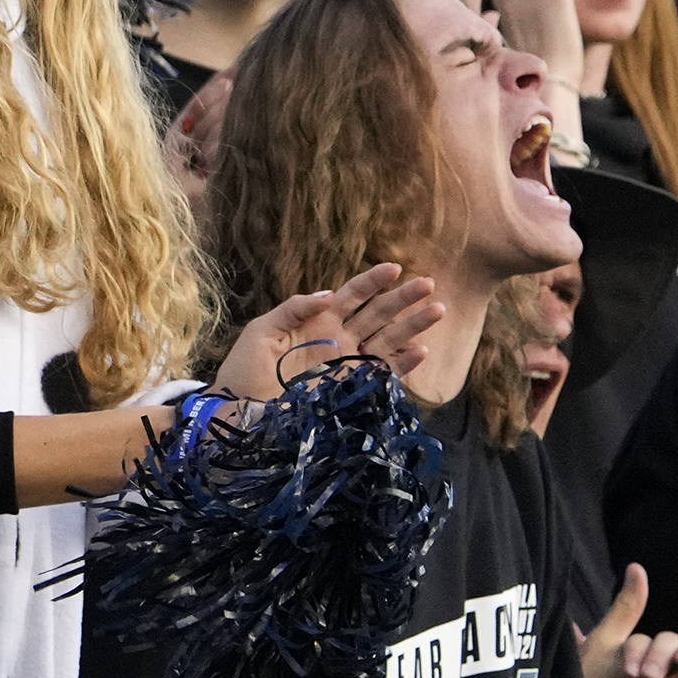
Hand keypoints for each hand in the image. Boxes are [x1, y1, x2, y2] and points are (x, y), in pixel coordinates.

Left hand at [212, 262, 444, 399]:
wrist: (241, 409)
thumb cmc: (246, 368)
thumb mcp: (263, 330)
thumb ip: (294, 308)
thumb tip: (329, 293)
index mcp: (319, 320)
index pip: (353, 295)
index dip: (373, 280)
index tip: (395, 267)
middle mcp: (339, 338)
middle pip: (378, 314)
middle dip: (403, 298)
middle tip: (429, 283)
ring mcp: (349, 363)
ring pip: (388, 339)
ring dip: (413, 325)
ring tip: (437, 310)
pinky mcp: (353, 388)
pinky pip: (384, 374)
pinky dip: (403, 363)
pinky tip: (420, 350)